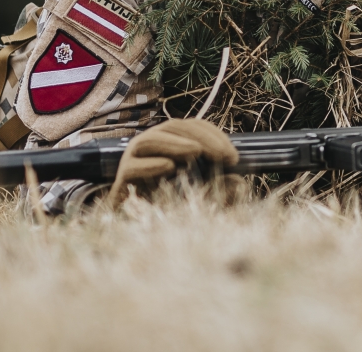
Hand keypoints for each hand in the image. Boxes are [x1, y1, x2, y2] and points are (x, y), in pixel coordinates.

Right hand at [108, 119, 238, 204]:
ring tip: (196, 152)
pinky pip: (133, 166)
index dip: (213, 135)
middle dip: (200, 137)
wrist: (136, 234)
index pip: (191, 127)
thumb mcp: (204, 199)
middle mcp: (151, 148)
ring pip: (150, 140)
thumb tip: (239, 182)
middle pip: (172, 128)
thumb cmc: (171, 209)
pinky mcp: (122, 181)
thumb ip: (222, 191)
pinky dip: (152, 165)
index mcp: (170, 144)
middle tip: (222, 155)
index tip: (233, 155)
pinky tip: (169, 168)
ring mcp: (133, 162)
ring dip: (175, 144)